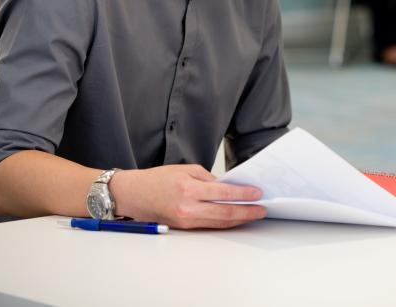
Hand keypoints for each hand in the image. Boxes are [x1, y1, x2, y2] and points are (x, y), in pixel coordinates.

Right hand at [111, 164, 266, 229]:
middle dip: (246, 212)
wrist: (133, 195)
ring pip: (218, 223)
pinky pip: (209, 226)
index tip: (258, 194)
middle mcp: (188, 207)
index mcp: (189, 188)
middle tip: (262, 209)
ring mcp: (186, 220)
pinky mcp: (184, 227)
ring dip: (238, 220)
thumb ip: (209, 179)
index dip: (244, 195)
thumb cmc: (157, 179)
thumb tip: (229, 187)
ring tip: (253, 215)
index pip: (224, 194)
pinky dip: (224, 222)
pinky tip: (235, 218)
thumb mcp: (186, 169)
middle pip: (225, 213)